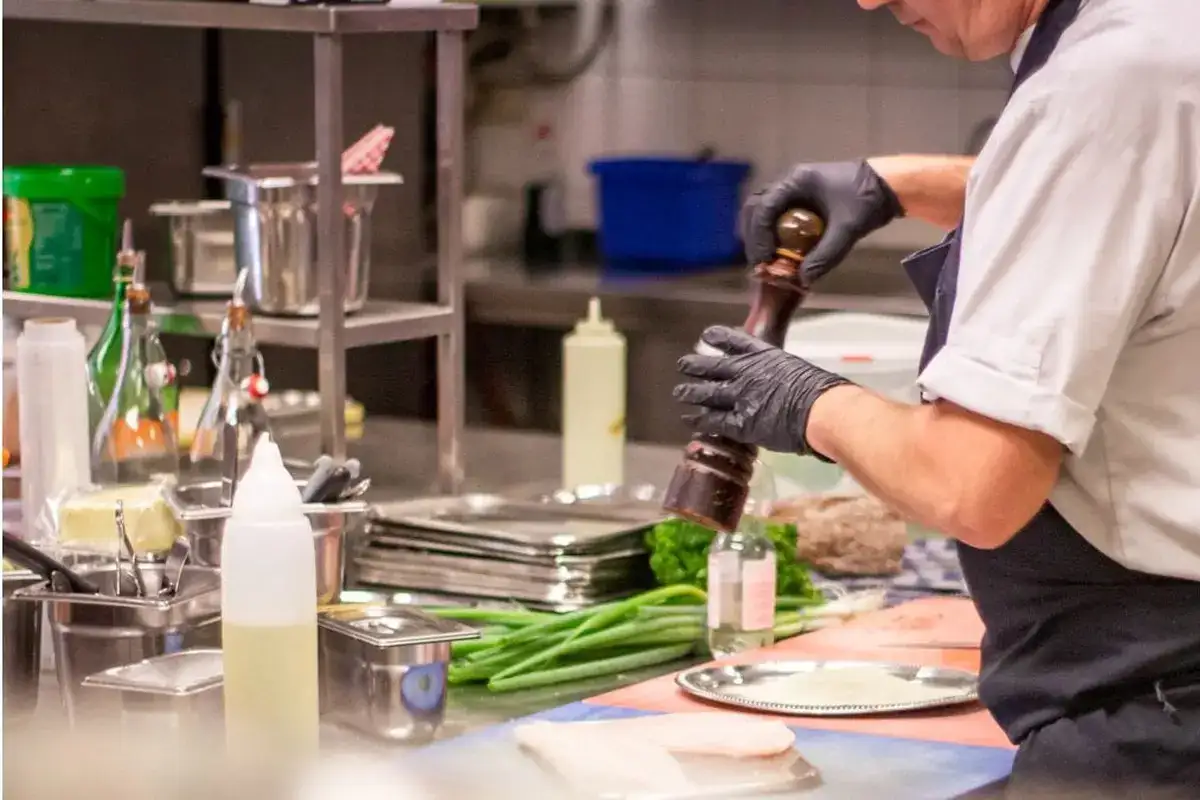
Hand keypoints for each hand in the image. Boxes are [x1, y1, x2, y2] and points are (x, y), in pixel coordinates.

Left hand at [673, 326, 850, 456]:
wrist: (820, 410)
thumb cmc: (820, 391)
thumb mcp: (798, 370)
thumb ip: (783, 374)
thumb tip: (785, 384)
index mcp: (763, 356)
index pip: (735, 341)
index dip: (718, 337)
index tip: (707, 335)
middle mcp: (746, 372)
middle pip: (713, 366)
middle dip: (695, 365)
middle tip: (683, 365)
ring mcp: (739, 397)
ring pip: (707, 392)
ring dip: (690, 392)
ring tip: (679, 392)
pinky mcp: (739, 422)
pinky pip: (712, 420)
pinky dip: (698, 420)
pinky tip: (688, 419)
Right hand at [741, 160, 902, 281]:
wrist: (888, 186)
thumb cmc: (868, 199)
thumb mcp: (848, 229)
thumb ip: (826, 254)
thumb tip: (803, 279)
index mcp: (796, 181)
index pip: (764, 207)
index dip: (759, 235)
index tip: (764, 259)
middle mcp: (789, 183)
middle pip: (755, 209)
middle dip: (754, 237)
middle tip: (760, 263)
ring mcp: (793, 191)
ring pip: (762, 213)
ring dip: (760, 237)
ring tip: (766, 261)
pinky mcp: (800, 202)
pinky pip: (777, 218)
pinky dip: (773, 236)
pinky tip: (779, 254)